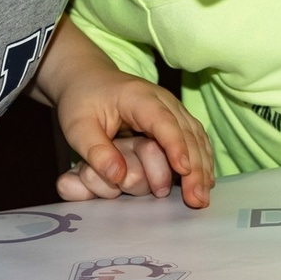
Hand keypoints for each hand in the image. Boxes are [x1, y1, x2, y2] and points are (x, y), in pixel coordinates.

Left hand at [54, 73, 213, 208]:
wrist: (89, 80)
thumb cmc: (82, 102)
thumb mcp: (77, 126)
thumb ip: (95, 151)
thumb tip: (118, 176)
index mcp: (138, 97)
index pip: (163, 121)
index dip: (175, 146)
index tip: (184, 170)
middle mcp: (163, 101)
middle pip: (187, 133)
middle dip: (195, 167)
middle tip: (197, 199)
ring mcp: (173, 109)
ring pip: (197, 138)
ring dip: (203, 168)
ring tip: (202, 197)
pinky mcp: (176, 120)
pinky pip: (196, 140)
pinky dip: (202, 162)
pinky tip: (204, 182)